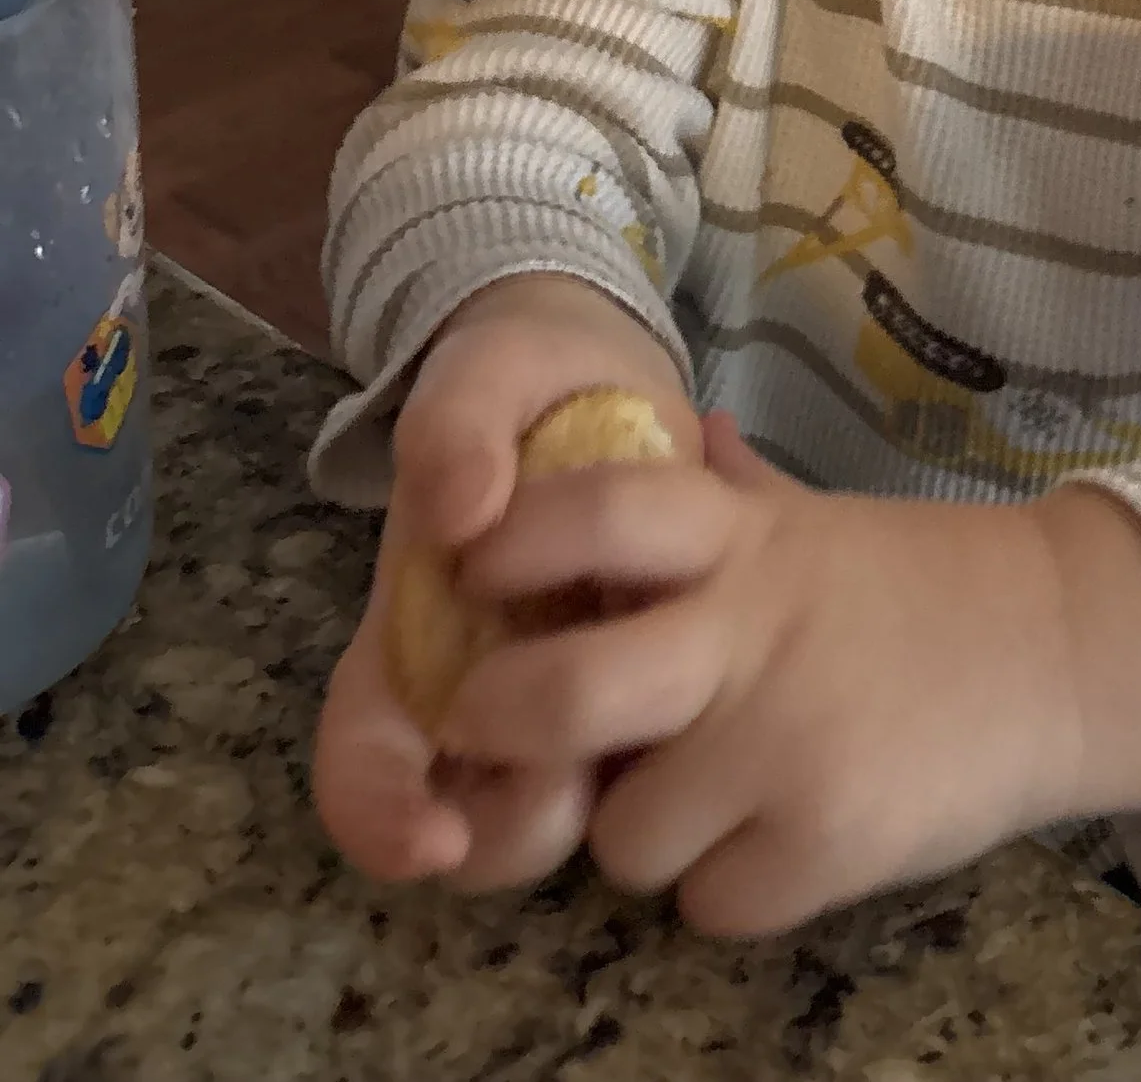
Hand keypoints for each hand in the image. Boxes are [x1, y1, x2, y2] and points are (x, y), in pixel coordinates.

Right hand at [314, 274, 698, 891]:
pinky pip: (657, 747)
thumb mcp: (479, 373)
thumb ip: (452, 428)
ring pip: (567, 806)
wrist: (609, 365)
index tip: (434, 842)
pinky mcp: (650, 673)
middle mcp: (478, 685)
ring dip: (602, 793)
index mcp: (409, 635)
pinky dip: (679, 742)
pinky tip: (712, 681)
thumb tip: (458, 513)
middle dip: (510, 828)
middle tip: (571, 779)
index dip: (380, 823)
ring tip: (654, 720)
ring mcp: (567, 688)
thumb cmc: (519, 376)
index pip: (363, 764)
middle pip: (466, 822)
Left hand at [435, 418, 1140, 934]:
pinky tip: (786, 835)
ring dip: (651, 832)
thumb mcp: (814, 522)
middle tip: (510, 736)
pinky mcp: (828, 843)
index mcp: (744, 542)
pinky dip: (734, 888)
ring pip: (622, 838)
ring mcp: (787, 743)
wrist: (1064, 650)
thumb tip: (677, 430)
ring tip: (714, 794)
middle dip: (508, 731)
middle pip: (560, 697)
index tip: (469, 569)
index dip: (511, 541)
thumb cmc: (917, 588)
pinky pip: (709, 907)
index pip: (596, 511)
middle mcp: (751, 633)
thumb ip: (728, 495)